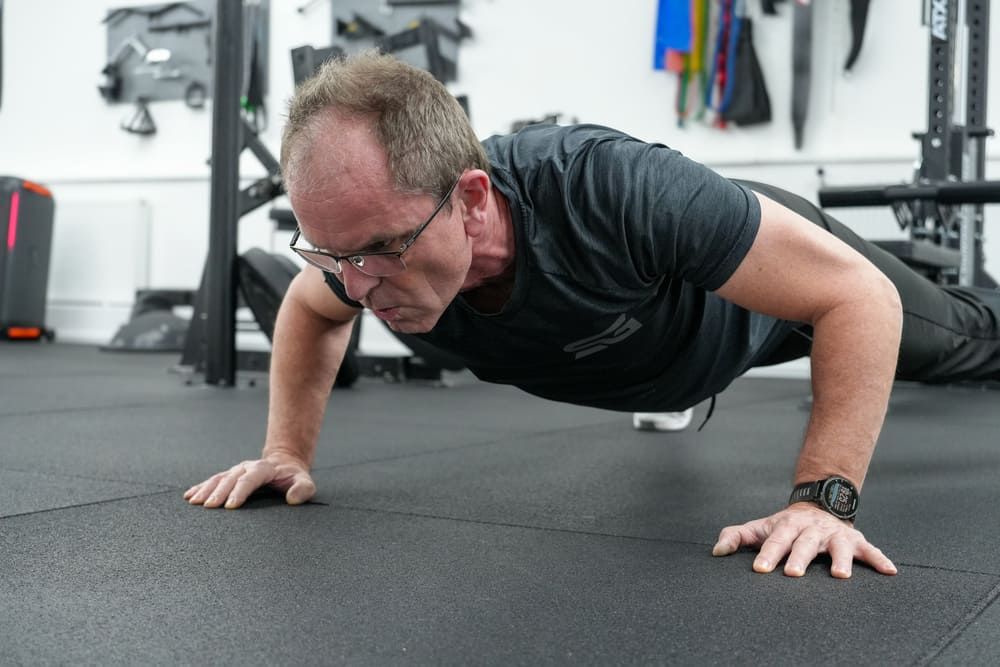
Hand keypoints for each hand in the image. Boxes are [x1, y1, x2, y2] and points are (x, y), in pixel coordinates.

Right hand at [184, 451, 315, 509]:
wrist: (285, 464)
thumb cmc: (294, 478)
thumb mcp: (305, 482)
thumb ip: (303, 489)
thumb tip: (292, 499)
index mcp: (263, 469)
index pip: (250, 479)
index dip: (240, 492)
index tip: (231, 506)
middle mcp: (247, 467)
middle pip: (231, 479)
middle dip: (219, 492)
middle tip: (209, 507)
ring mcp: (236, 470)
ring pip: (219, 478)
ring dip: (206, 490)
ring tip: (195, 502)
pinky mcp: (229, 475)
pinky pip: (213, 480)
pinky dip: (201, 487)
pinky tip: (189, 495)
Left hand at [711, 503, 896, 577]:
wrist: (819, 506)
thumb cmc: (786, 526)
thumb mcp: (761, 527)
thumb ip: (737, 537)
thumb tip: (716, 551)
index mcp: (787, 526)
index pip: (775, 540)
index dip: (767, 554)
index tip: (759, 569)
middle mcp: (812, 529)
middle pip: (804, 543)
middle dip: (798, 558)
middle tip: (793, 574)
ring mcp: (834, 535)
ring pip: (838, 546)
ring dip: (840, 559)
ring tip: (840, 575)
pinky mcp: (855, 541)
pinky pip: (869, 550)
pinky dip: (879, 559)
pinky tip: (890, 571)